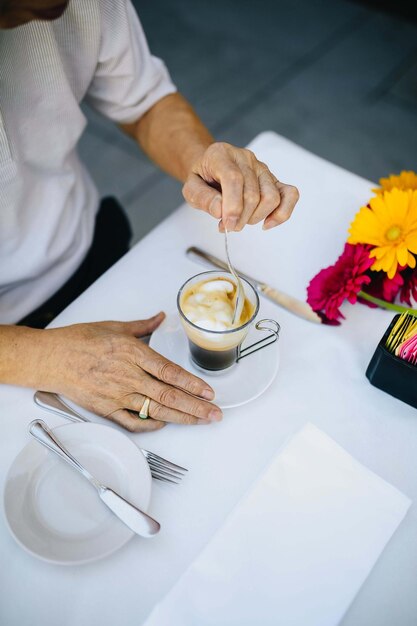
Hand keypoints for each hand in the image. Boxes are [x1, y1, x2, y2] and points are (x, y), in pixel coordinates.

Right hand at [42, 313, 221, 431]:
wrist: (50, 358)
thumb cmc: (79, 341)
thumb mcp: (114, 327)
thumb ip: (143, 326)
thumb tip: (160, 318)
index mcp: (132, 353)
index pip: (170, 372)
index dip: (192, 384)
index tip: (209, 392)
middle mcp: (128, 376)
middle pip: (168, 395)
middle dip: (196, 406)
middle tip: (215, 413)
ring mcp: (117, 394)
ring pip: (155, 410)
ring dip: (181, 417)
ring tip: (200, 421)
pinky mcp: (106, 408)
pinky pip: (132, 422)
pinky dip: (150, 425)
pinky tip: (165, 424)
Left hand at [182, 141, 298, 231]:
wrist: (211, 169)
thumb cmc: (203, 179)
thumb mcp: (190, 188)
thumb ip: (202, 198)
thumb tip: (219, 210)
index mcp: (221, 155)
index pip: (234, 178)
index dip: (232, 205)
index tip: (226, 224)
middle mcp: (245, 158)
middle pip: (253, 194)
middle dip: (240, 218)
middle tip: (228, 226)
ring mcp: (262, 168)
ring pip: (271, 197)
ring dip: (256, 218)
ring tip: (241, 221)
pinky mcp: (274, 179)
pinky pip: (290, 194)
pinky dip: (282, 213)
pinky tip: (267, 223)